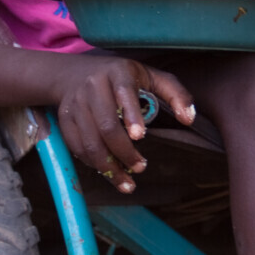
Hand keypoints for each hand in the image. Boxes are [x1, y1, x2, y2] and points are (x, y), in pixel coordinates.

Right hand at [50, 56, 194, 190]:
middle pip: (106, 124)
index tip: (139, 135)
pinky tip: (109, 173)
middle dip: (124, 151)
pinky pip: (77, 147)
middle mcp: (93, 86)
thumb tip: (189, 119)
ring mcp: (75, 104)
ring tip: (127, 182)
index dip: (131, 114)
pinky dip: (93, 164)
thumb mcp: (151, 76)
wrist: (72, 74)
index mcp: (118, 72)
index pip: (124, 92)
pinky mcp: (65, 120)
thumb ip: (176, 94)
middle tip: (141, 167)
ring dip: (108, 166)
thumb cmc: (122, 77)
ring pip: (90, 141)